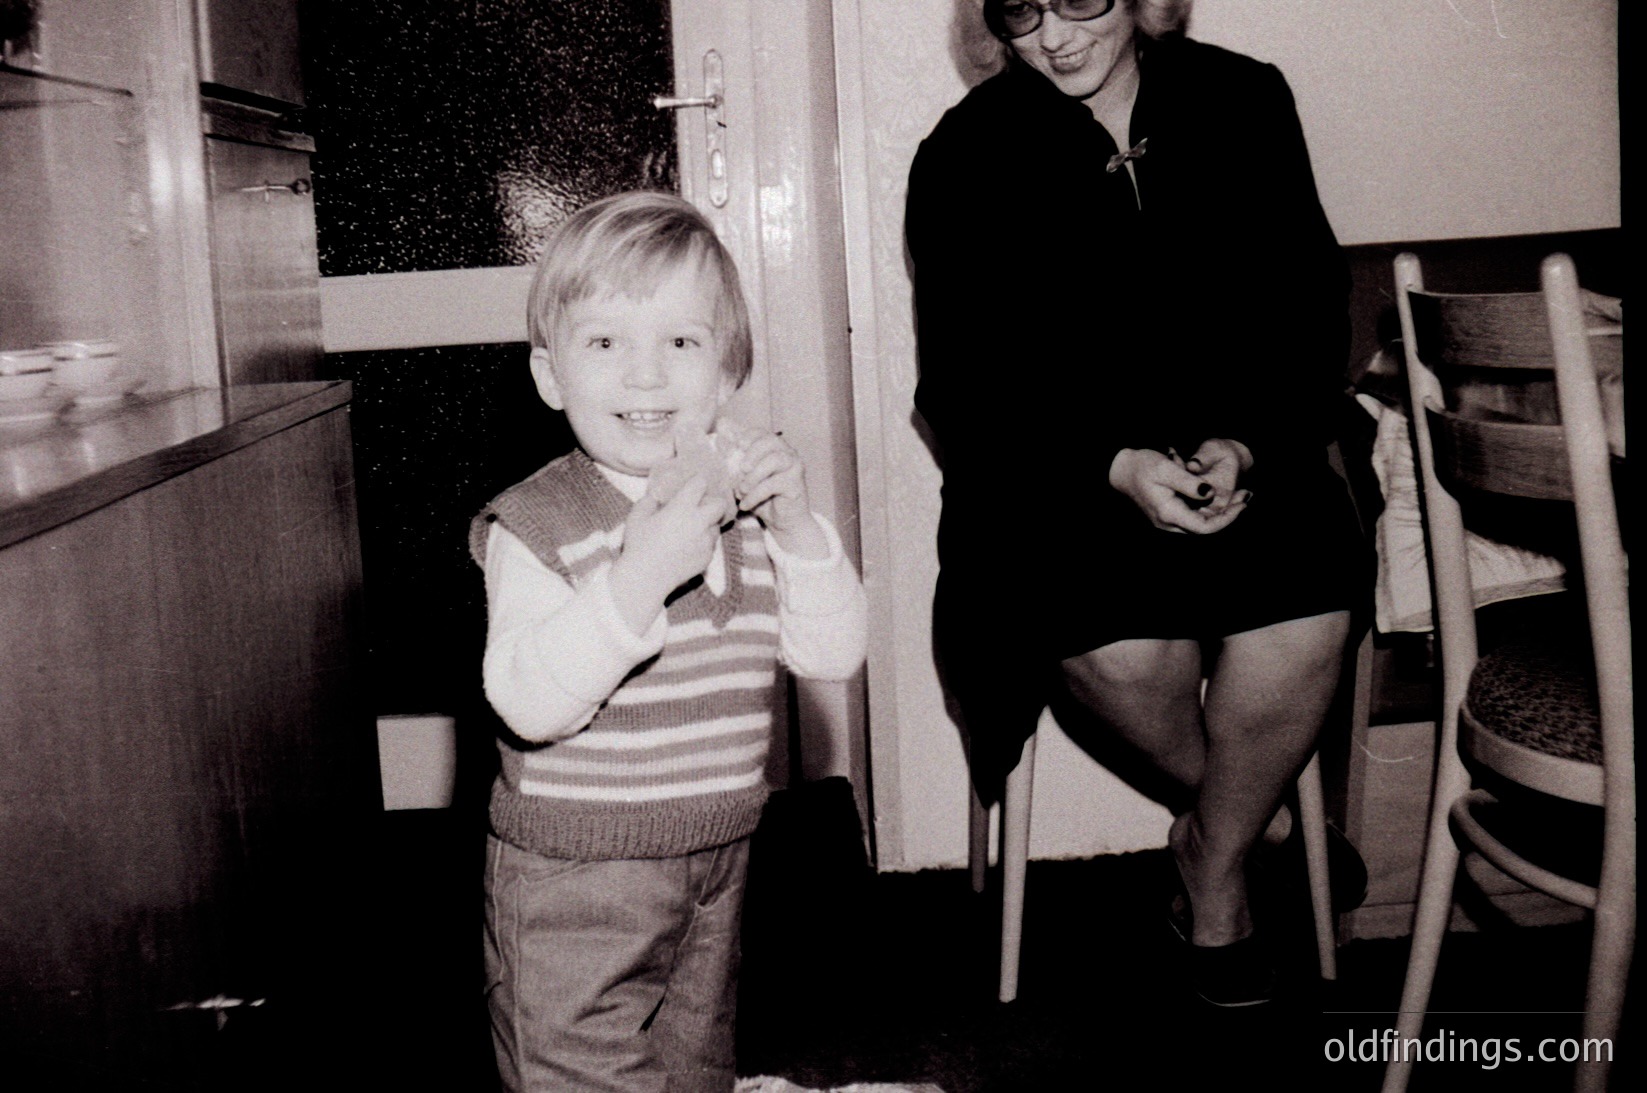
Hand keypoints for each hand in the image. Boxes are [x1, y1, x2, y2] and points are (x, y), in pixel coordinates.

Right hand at [612, 473, 724, 612]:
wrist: (646, 577)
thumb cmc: (639, 544)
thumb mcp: (637, 516)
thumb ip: (649, 500)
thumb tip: (657, 496)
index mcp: (682, 507)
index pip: (700, 483)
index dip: (697, 481)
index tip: (693, 484)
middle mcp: (699, 522)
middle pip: (719, 504)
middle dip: (712, 502)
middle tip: (700, 507)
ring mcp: (706, 541)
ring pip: (716, 526)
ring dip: (708, 525)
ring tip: (692, 530)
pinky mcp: (707, 558)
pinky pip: (711, 545)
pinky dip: (703, 543)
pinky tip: (689, 547)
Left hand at [722, 423, 829, 558]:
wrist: (783, 522)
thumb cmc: (762, 497)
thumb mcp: (743, 478)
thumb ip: (733, 459)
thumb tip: (718, 438)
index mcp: (774, 448)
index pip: (761, 432)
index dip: (748, 436)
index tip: (736, 446)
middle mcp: (787, 453)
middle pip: (771, 441)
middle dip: (752, 453)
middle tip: (741, 469)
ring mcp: (794, 467)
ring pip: (774, 460)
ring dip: (753, 476)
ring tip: (741, 490)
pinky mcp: (795, 484)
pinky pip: (773, 484)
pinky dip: (755, 495)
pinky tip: (745, 504)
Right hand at [1109, 448, 1249, 534]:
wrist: (1121, 470)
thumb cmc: (1142, 466)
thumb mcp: (1167, 468)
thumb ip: (1189, 483)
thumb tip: (1210, 494)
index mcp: (1169, 514)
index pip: (1204, 528)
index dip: (1227, 519)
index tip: (1242, 504)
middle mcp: (1169, 524)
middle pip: (1206, 528)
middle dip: (1229, 514)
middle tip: (1247, 495)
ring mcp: (1168, 522)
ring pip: (1201, 524)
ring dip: (1222, 512)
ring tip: (1240, 495)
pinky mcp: (1170, 516)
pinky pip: (1195, 518)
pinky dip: (1211, 509)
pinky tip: (1222, 497)